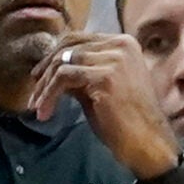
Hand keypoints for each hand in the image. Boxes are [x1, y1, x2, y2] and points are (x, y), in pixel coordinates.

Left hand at [30, 33, 182, 180]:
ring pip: (62, 62)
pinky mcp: (104, 76)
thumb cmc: (128, 122)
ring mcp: (114, 59)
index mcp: (124, 44)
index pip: (78, 39)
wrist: (149, 144)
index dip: (54, 56)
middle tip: (34, 92)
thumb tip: (52, 68)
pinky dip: (49, 95)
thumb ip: (82, 72)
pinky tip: (44, 112)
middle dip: (45, 69)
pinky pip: (64, 77)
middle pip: (68, 46)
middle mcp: (121, 45)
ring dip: (45, 86)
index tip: (40, 78)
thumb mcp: (101, 88)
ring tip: (37, 106)